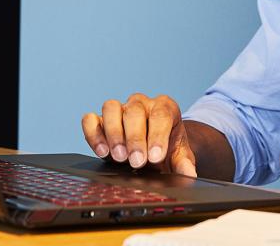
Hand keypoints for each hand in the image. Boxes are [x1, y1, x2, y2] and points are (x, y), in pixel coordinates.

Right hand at [82, 93, 197, 176]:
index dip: (157, 135)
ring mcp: (120, 109)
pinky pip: (91, 119)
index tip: (155, 157)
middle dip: (135, 138)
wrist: (155, 148)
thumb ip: (184, 164)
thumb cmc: (167, 148)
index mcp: (165, 107)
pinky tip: (101, 151)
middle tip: (137, 161)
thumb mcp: (180, 156)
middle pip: (135, 111)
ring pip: (111, 108)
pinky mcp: (101, 120)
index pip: (161, 114)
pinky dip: (93, 134)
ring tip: (118, 157)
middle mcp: (141, 104)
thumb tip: (189, 174)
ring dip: (113, 133)